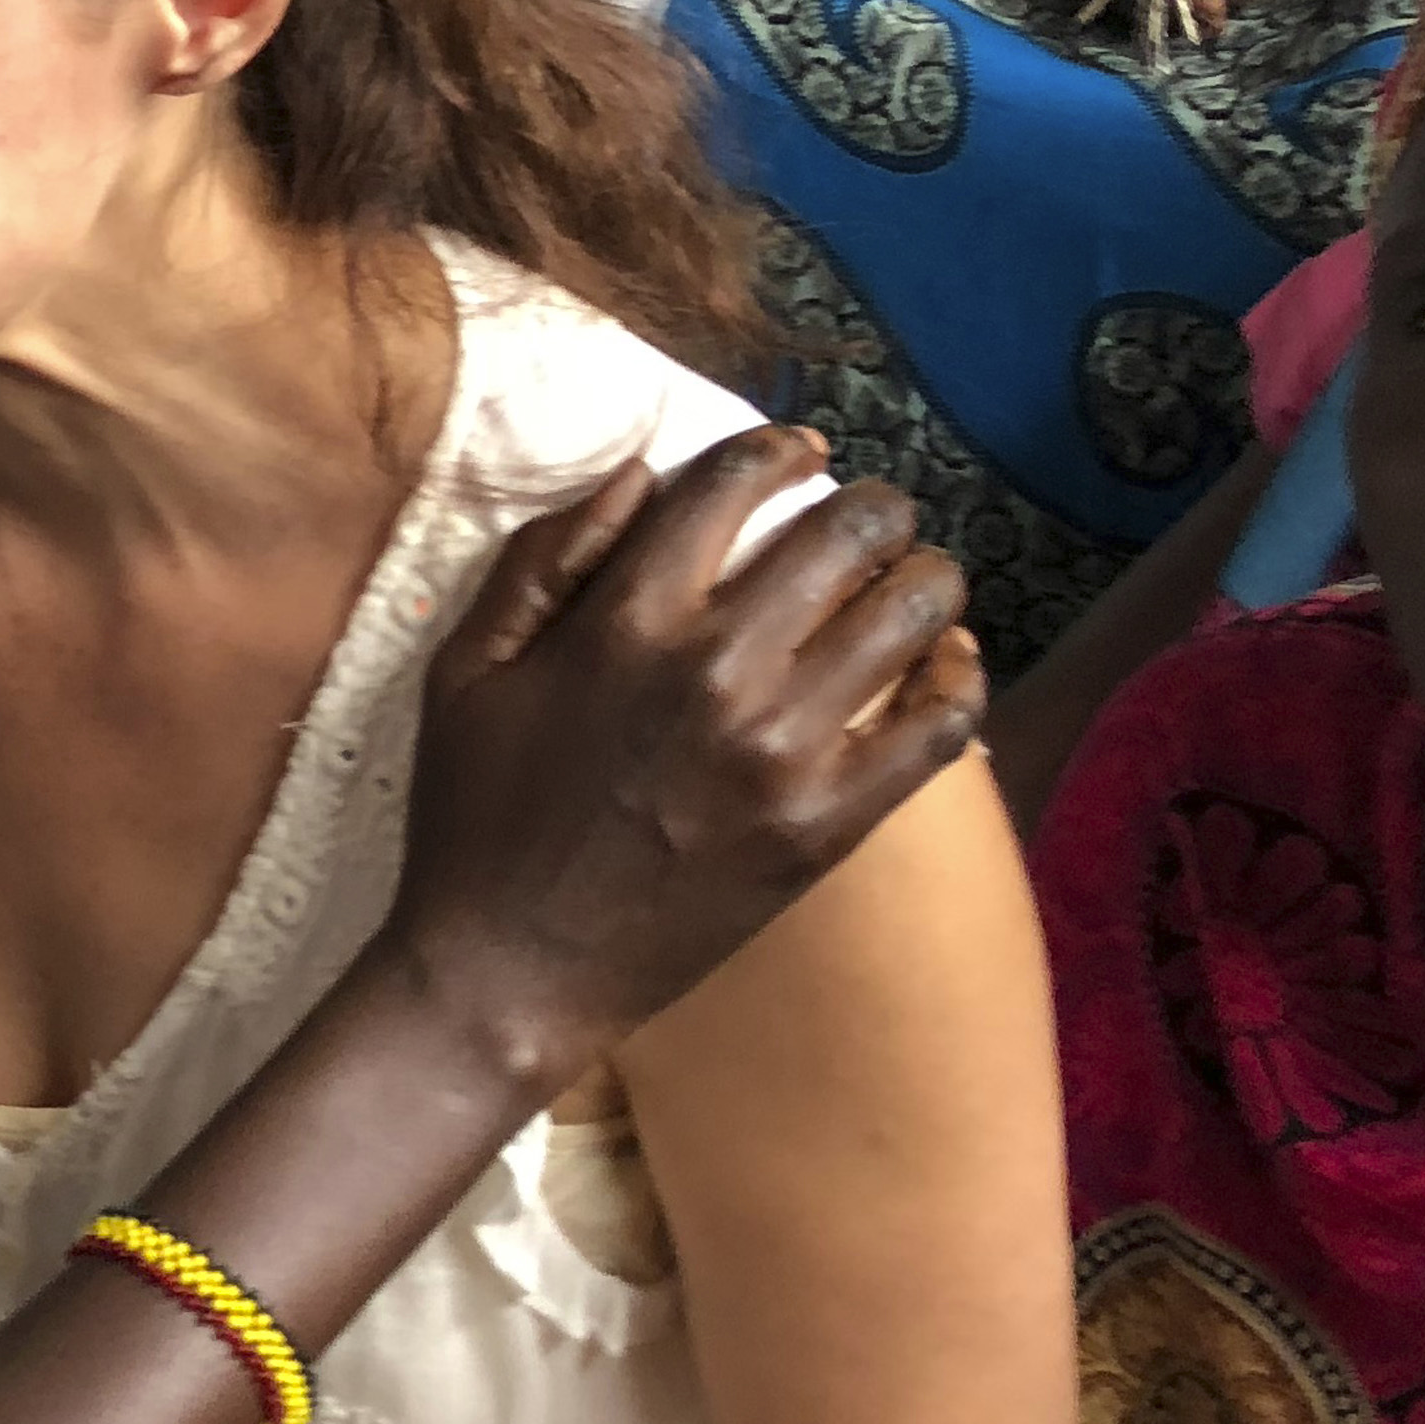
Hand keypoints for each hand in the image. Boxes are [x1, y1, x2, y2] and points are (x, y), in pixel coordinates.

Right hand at [383, 426, 981, 1084]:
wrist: (507, 972)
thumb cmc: (474, 816)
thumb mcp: (465, 670)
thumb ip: (544, 559)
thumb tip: (642, 474)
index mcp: (623, 622)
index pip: (733, 485)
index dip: (780, 451)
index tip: (801, 455)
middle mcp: (715, 669)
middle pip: (846, 532)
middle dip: (872, 507)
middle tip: (872, 520)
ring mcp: (782, 750)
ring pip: (911, 613)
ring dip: (925, 579)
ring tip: (914, 583)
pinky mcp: (828, 823)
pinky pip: (940, 726)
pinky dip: (959, 678)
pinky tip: (944, 664)